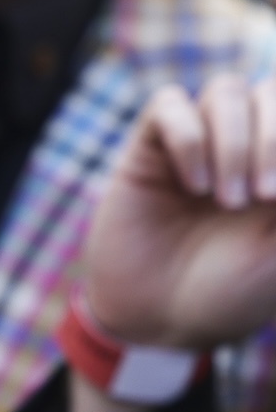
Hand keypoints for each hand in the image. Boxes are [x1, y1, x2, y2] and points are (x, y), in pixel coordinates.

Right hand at [82, 76, 275, 349]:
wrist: (159, 322)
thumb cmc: (233, 296)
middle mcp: (247, 146)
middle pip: (270, 89)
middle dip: (275, 138)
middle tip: (266, 198)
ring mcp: (198, 144)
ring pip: (226, 90)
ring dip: (234, 142)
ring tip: (225, 200)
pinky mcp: (149, 150)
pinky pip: (168, 105)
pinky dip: (188, 137)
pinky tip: (192, 185)